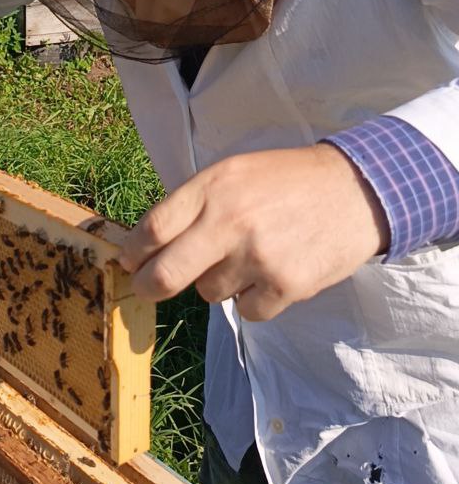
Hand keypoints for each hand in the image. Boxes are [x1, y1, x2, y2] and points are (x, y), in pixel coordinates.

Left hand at [118, 144, 389, 320]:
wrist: (356, 191)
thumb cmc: (288, 181)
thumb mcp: (235, 173)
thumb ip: (196, 203)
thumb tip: (150, 244)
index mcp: (213, 186)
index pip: (153, 228)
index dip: (132, 252)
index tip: (128, 263)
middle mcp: (229, 220)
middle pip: (165, 274)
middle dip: (148, 287)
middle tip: (147, 289)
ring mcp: (257, 256)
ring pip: (209, 294)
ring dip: (218, 284)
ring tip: (247, 259)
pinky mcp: (285, 285)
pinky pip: (246, 311)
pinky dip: (254, 299)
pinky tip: (272, 275)